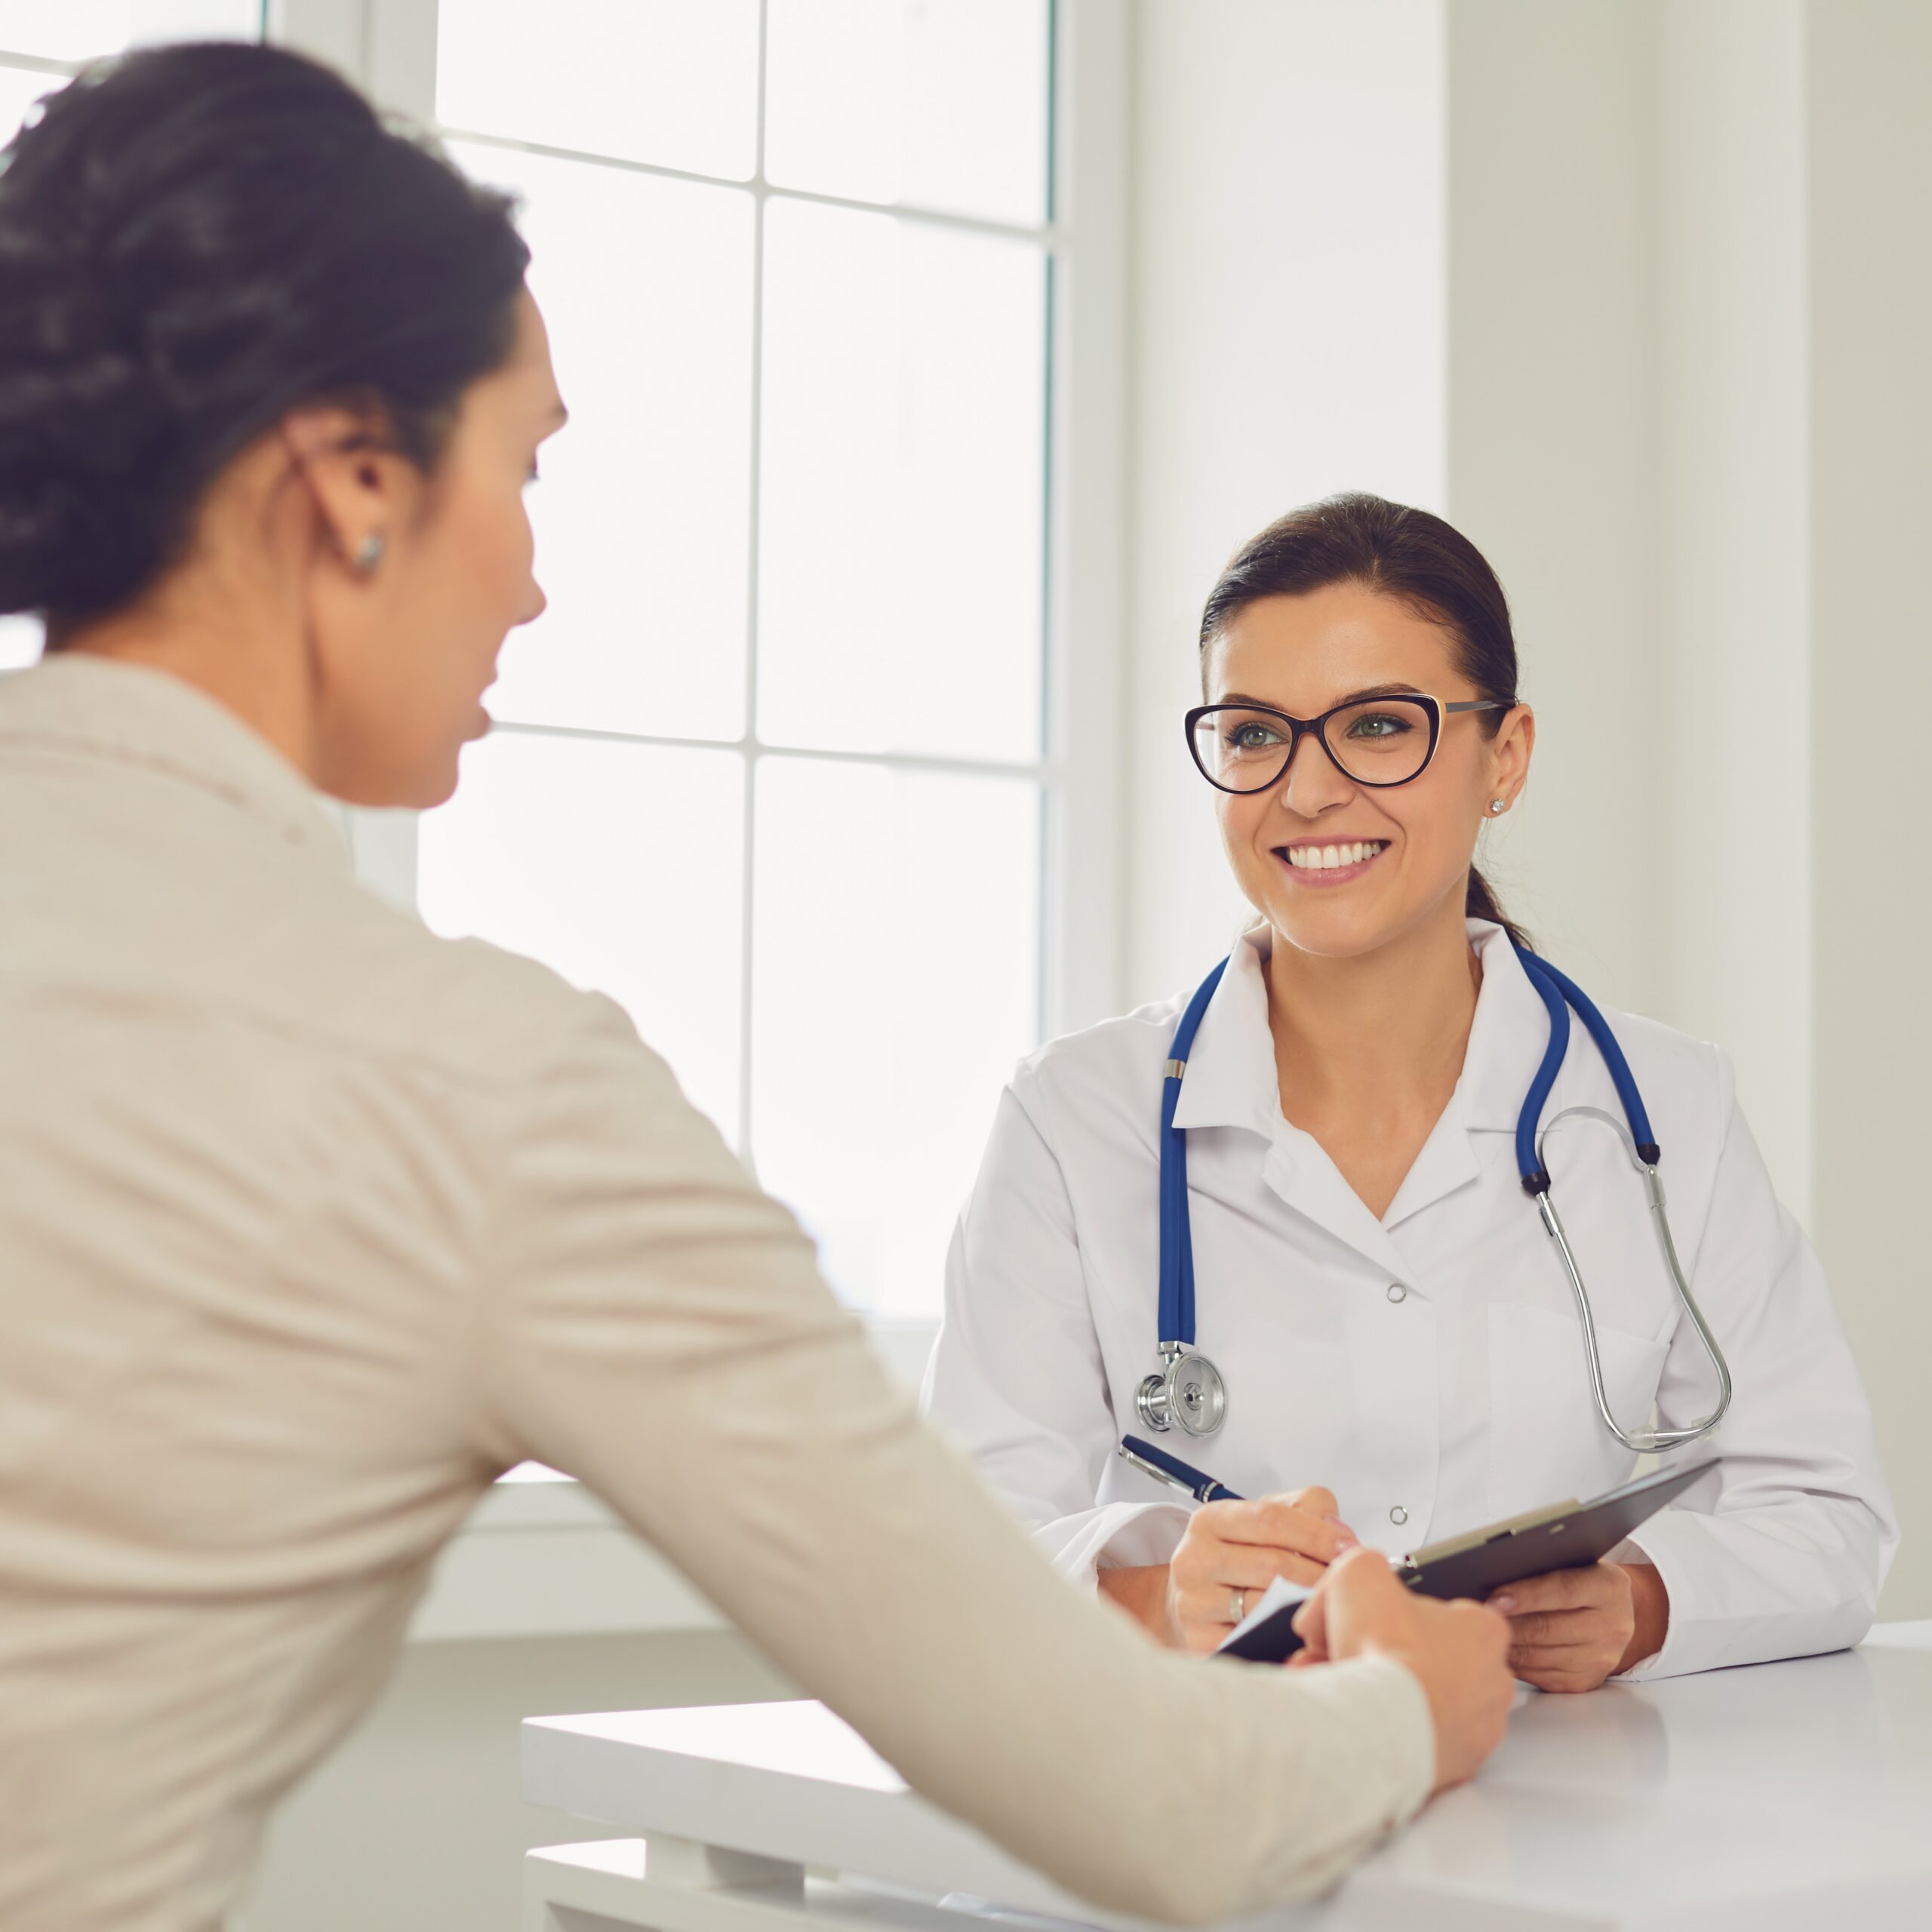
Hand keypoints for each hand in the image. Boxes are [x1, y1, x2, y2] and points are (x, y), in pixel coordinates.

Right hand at [1162, 1487, 1358, 1653]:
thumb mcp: (1265, 1519)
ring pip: (1265, 1606)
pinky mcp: (1201, 1643)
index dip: (1316, 1534)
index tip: (1349, 1548)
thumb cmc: (1242, 1557)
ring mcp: (1194, 1604)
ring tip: (1331, 1608)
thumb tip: (1340, 1539)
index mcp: (1210, 1520)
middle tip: (1348, 1585)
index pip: (1270, 1520)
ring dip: (1307, 1609)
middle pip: (1273, 1565)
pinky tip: (1306, 1637)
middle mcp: (1194, 1559)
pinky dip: (1286, 1641)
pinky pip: (1255, 1643)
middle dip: (1320, 1575)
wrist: (1196, 1599)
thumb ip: (1306, 1510)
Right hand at [1290, 1547, 1514, 1792]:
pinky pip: (1421, 1741)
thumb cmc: (1386, 1652)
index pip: (1443, 1613)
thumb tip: (1349, 1586)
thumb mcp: (1361, 1572)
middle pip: (1427, 1659)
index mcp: (1484, 1631)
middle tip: (1340, 1652)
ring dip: (1381, 1692)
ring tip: (1337, 1684)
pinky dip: (1389, 1729)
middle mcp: (1493, 1681)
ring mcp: (1479, 1729)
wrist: (1381, 1724)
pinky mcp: (1458, 1766)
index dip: (1393, 1612)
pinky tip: (1356, 1717)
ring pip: (1422, 1701)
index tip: (1368, 1620)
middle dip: (1380, 1656)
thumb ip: (1361, 1565)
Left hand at [1488, 1560, 1668, 1692]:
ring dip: (1508, 1646)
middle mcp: (1613, 1625)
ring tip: (1482, 1634)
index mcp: (1608, 1587)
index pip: (1563, 1590)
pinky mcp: (1588, 1680)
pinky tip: (1500, 1652)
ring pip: (1542, 1657)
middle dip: (1508, 1623)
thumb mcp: (1574, 1563)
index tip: (1494, 1599)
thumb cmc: (1581, 1579)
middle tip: (1478, 1619)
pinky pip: (1544, 1677)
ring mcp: (1602, 1657)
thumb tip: (1493, 1574)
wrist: (1616, 1612)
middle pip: (1548, 1628)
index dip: (1526, 1596)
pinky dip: (1518, 1665)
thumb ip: (1544, 1567)